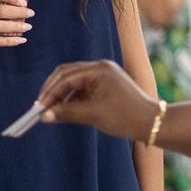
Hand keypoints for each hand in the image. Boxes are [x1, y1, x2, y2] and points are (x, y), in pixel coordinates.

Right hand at [36, 60, 159, 141]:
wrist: (151, 123)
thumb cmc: (125, 117)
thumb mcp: (93, 115)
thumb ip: (67, 113)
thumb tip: (44, 115)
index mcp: (99, 70)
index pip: (67, 77)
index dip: (51, 92)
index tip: (39, 107)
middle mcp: (100, 68)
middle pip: (67, 74)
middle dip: (53, 90)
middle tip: (40, 107)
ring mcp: (102, 75)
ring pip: (73, 81)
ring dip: (61, 95)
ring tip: (50, 110)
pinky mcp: (104, 84)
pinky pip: (81, 88)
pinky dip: (71, 98)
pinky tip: (64, 110)